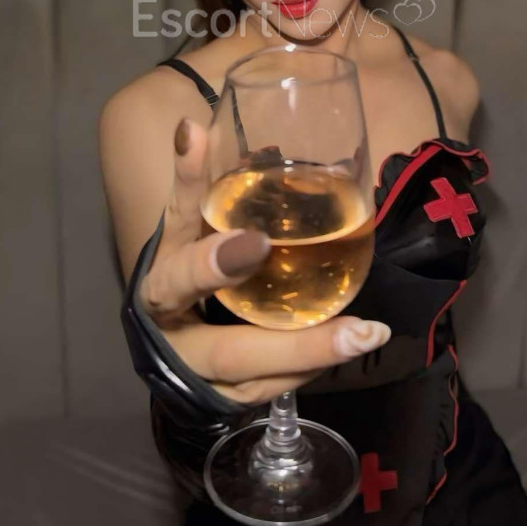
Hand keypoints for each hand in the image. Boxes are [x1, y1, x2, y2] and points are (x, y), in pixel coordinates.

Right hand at [140, 116, 391, 404]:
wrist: (164, 335)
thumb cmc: (179, 265)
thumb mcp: (184, 224)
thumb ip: (193, 183)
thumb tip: (194, 127)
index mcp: (160, 289)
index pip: (178, 272)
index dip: (211, 262)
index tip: (258, 240)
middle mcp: (178, 344)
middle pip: (227, 352)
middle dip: (288, 342)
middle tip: (355, 325)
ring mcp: (203, 380)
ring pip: (258, 379)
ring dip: (312, 358)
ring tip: (367, 335)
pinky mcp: (229, 398)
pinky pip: (273, 388)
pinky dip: (311, 365)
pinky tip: (353, 342)